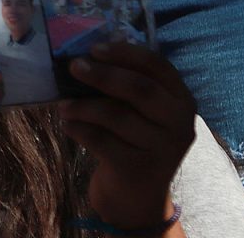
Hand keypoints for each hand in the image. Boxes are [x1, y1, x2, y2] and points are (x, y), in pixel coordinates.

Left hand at [60, 42, 195, 231]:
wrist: (135, 196)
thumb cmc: (131, 140)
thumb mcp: (137, 111)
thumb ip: (122, 84)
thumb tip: (83, 54)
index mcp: (181, 100)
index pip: (158, 66)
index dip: (125, 53)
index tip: (94, 48)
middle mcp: (179, 124)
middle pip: (140, 89)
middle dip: (103, 75)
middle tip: (74, 67)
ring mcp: (163, 149)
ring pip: (116, 116)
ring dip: (83, 105)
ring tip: (63, 105)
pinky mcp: (140, 170)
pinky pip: (101, 140)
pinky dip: (79, 129)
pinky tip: (68, 125)